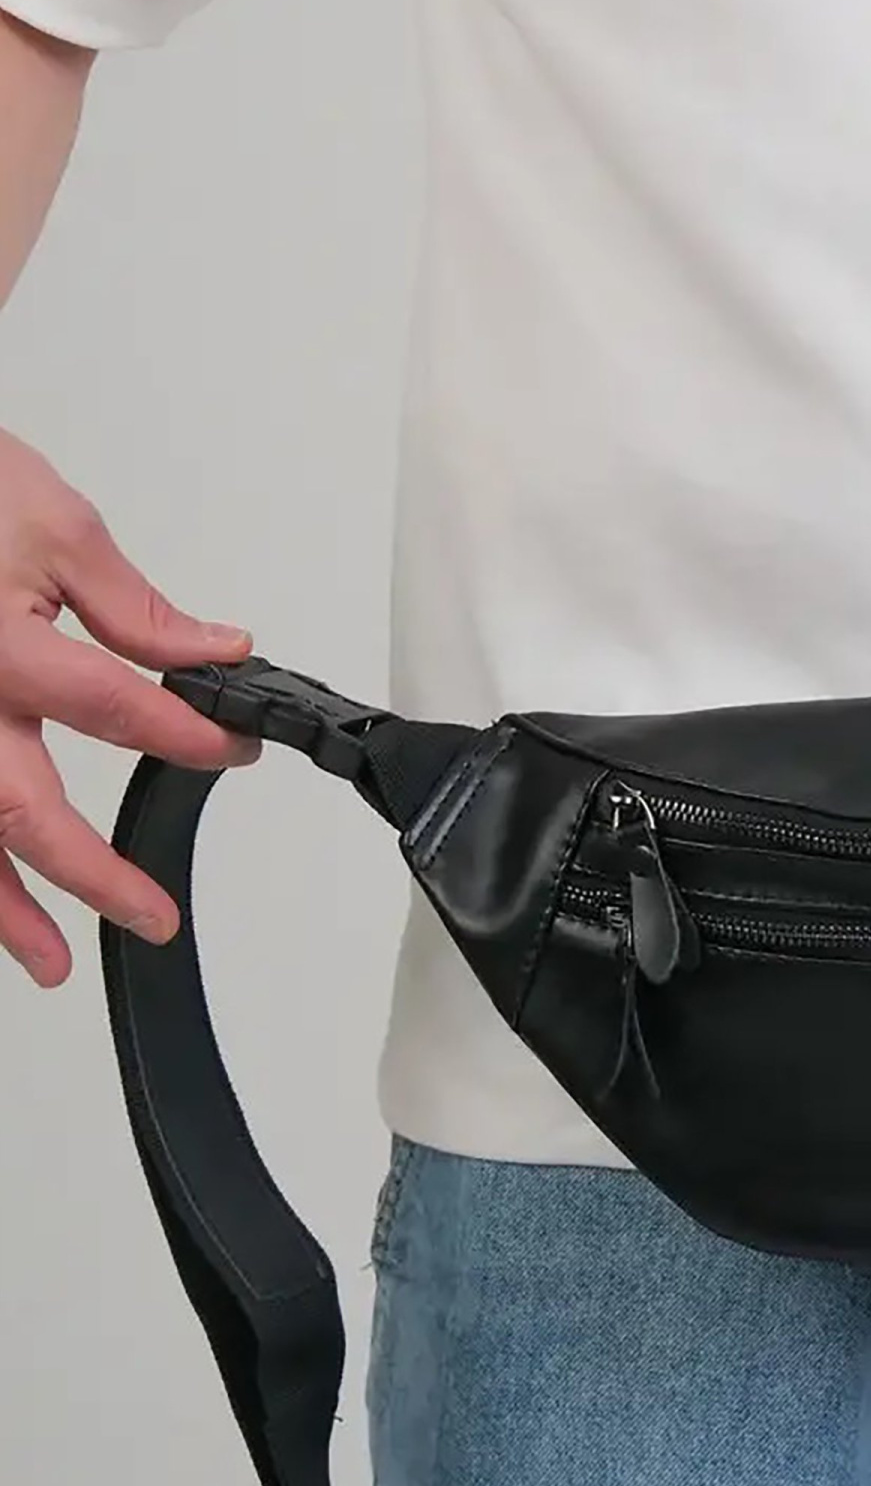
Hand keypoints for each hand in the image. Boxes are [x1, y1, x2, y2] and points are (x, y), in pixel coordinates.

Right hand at [0, 426, 262, 985]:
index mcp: (3, 643)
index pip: (114, 708)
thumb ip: (133, 606)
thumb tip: (215, 649)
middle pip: (23, 808)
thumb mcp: (55, 525)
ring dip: (2, 905)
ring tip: (52, 961)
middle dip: (90, 874)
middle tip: (150, 916)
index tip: (233, 751)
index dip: (186, 736)